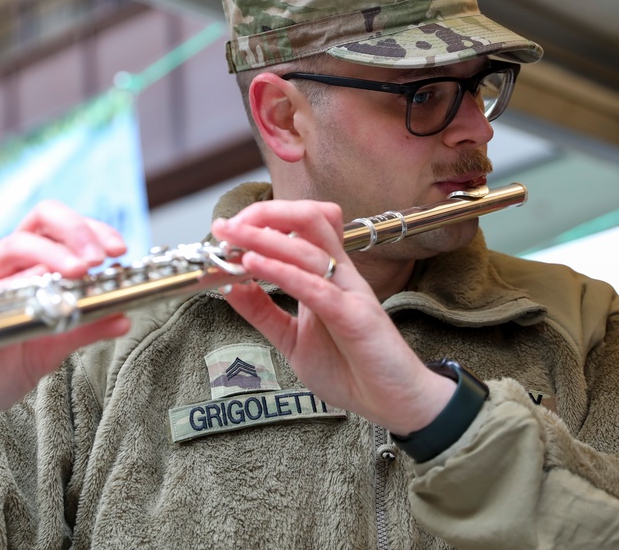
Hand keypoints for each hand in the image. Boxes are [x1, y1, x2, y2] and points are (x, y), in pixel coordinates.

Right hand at [0, 200, 131, 462]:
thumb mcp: (47, 352)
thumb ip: (82, 331)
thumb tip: (125, 318)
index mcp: (31, 272)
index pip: (64, 232)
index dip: (93, 231)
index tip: (120, 251)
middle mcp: (6, 267)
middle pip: (41, 220)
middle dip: (77, 229)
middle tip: (103, 256)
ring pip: (15, 243)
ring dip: (54, 252)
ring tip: (81, 271)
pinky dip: (13, 287)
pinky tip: (33, 301)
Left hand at [211, 200, 453, 435]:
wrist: (392, 404)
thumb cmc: (350, 370)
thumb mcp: (292, 339)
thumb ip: (263, 313)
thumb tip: (229, 286)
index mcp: (327, 275)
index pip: (300, 226)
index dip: (263, 219)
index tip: (227, 230)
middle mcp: (340, 275)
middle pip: (308, 219)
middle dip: (264, 214)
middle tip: (226, 225)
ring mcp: (350, 293)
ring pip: (309, 247)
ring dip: (265, 237)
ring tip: (232, 236)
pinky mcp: (356, 317)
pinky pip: (317, 287)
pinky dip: (283, 272)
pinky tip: (254, 265)